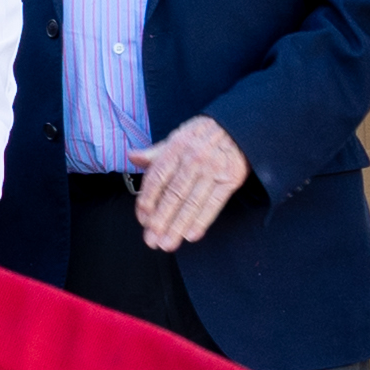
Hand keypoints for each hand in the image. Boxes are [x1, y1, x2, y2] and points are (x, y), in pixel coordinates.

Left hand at [128, 116, 252, 251]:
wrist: (237, 126)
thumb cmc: (202, 135)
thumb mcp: (177, 137)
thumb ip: (155, 153)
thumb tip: (132, 156)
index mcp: (176, 148)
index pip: (157, 178)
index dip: (147, 201)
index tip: (143, 220)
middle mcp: (193, 159)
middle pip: (173, 194)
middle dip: (160, 220)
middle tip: (151, 240)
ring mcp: (213, 170)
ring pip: (192, 202)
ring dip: (178, 226)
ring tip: (167, 244)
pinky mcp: (230, 179)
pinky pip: (214, 203)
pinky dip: (202, 220)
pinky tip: (191, 235)